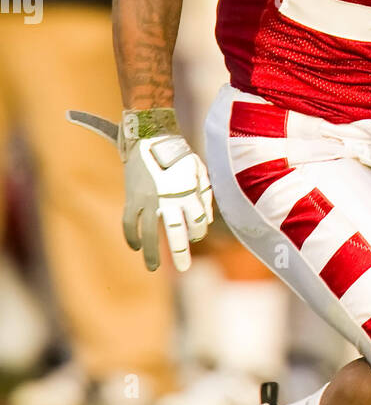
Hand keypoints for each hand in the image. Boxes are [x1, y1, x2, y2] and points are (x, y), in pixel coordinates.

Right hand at [121, 125, 212, 272]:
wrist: (150, 136)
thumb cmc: (178, 154)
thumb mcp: (199, 170)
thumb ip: (205, 195)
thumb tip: (206, 221)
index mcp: (188, 192)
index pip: (198, 223)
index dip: (199, 232)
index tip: (196, 235)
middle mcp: (169, 199)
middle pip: (177, 233)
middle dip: (181, 253)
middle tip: (184, 268)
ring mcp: (148, 200)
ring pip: (150, 233)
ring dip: (151, 253)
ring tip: (153, 267)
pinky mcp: (132, 198)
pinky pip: (129, 223)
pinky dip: (131, 236)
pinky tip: (135, 246)